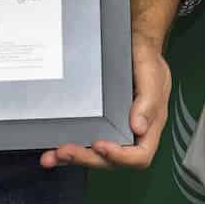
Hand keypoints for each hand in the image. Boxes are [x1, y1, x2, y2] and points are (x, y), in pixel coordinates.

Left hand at [41, 35, 170, 169]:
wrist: (134, 44)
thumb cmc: (147, 59)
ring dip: (72, 158)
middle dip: (87, 158)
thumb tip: (139, 128)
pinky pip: (84, 141)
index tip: (100, 145)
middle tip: (65, 150)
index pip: (140, 155)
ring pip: (94, 155)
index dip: (120, 157)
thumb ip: (148, 101)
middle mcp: (132, 132)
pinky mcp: (100, 124)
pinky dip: (67, 150)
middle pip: (111, 159)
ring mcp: (114, 130)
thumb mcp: (152, 74)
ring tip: (52, 156)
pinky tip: (52, 153)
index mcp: (150, 125)